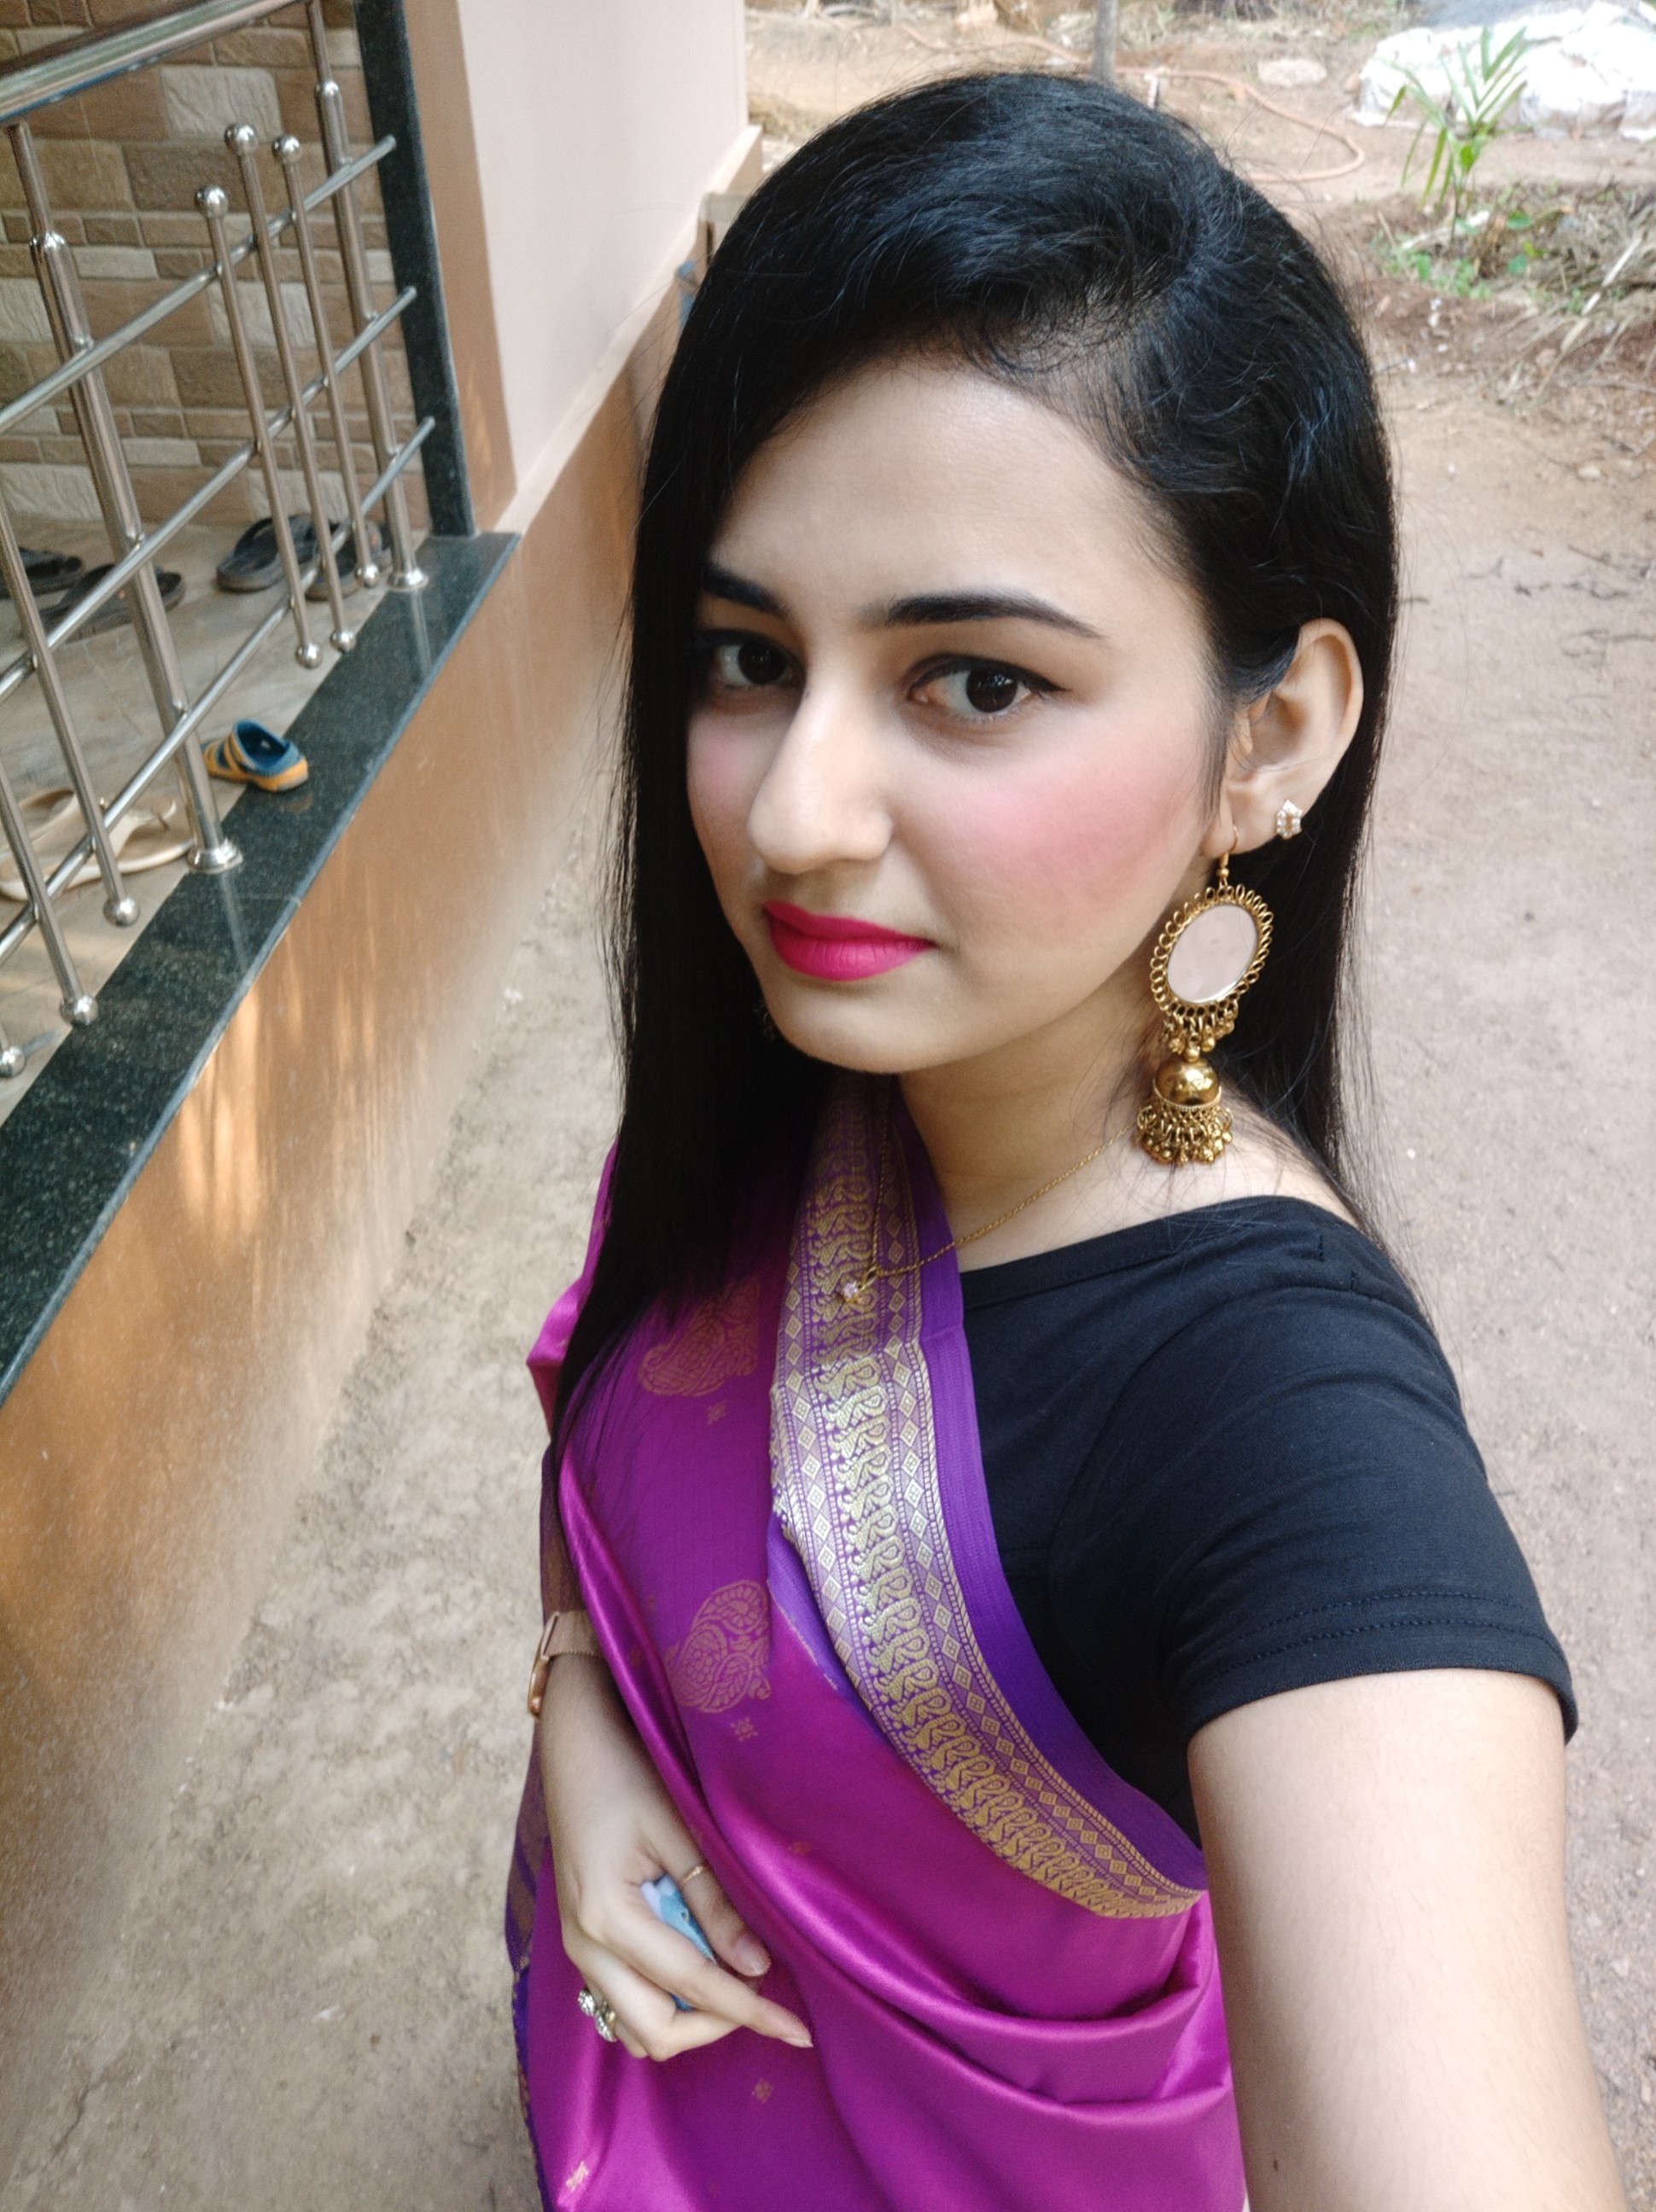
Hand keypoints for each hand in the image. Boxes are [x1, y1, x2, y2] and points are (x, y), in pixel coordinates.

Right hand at [538, 1652, 812, 2061]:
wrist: (574, 1749)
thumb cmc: (626, 1775)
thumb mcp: (678, 1830)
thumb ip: (714, 1903)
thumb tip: (757, 1968)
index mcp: (608, 1918)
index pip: (693, 1986)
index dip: (750, 2012)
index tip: (798, 2031)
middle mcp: (585, 1947)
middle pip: (657, 2031)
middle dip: (716, 2027)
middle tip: (765, 2000)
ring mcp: (578, 1949)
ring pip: (634, 2027)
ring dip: (687, 2021)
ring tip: (733, 1983)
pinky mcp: (583, 1942)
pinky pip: (621, 2003)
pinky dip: (662, 2003)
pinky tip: (697, 1967)